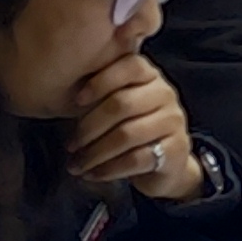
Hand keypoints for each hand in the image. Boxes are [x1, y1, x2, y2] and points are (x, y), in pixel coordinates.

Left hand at [62, 52, 209, 199]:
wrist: (166, 163)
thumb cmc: (132, 129)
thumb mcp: (118, 107)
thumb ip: (102, 93)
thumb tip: (66, 90)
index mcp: (150, 77)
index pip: (130, 66)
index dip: (101, 82)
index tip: (76, 101)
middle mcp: (165, 94)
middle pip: (122, 104)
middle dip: (89, 127)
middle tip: (70, 145)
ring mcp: (173, 121)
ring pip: (126, 134)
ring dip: (94, 153)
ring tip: (76, 165)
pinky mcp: (176, 149)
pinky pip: (135, 159)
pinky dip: (107, 169)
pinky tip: (92, 174)